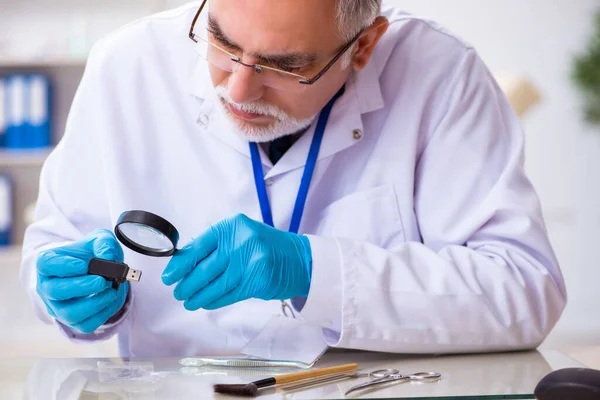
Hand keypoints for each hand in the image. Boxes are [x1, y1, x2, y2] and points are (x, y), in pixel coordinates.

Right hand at [36, 229, 128, 333]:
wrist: (99, 271)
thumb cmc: (92, 254)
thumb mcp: (100, 240)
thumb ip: (104, 243)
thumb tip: (108, 256)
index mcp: (48, 263)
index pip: (46, 265)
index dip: (63, 266)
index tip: (83, 265)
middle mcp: (48, 287)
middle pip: (55, 291)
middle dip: (81, 287)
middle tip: (102, 281)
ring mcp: (58, 306)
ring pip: (69, 313)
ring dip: (93, 304)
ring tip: (111, 292)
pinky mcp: (72, 321)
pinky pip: (85, 325)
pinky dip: (102, 314)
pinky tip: (111, 300)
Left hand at [161, 214, 311, 310]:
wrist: (299, 259)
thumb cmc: (266, 246)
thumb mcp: (241, 236)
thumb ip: (216, 245)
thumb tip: (184, 261)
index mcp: (232, 226)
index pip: (198, 246)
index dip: (180, 264)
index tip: (169, 276)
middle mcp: (241, 241)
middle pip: (204, 268)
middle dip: (187, 284)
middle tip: (178, 292)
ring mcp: (250, 262)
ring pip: (215, 285)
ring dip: (198, 296)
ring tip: (188, 301)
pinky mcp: (257, 281)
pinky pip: (229, 294)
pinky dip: (214, 301)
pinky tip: (206, 303)